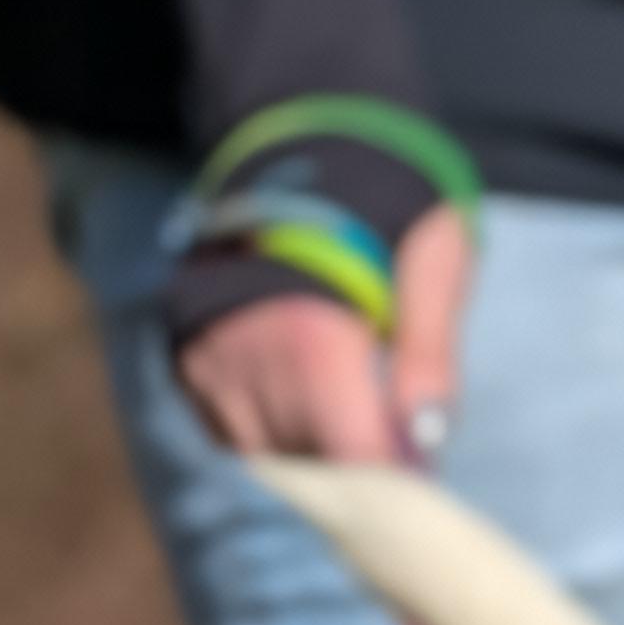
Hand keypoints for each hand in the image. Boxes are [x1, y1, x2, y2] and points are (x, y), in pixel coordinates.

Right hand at [175, 200, 472, 460]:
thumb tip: (427, 435)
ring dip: (316, 443)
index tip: (415, 466)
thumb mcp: (433, 256)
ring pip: (279, 459)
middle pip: (318, 467)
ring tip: (340, 386)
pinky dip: (278, 430)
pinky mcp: (190, 372)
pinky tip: (299, 385)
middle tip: (384, 410)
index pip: (354, 458)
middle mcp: (249, 361)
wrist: (298, 149)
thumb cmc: (381, 208)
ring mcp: (211, 370)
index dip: (392, 476)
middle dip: (358, 453)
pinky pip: (241, 441)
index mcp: (311, 339)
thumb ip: (431, 348)